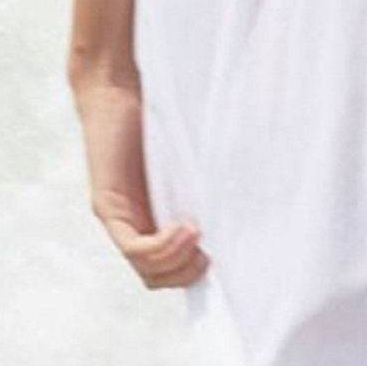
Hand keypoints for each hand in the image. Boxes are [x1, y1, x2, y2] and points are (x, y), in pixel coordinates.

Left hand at [70, 64, 209, 289]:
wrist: (119, 87)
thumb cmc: (161, 118)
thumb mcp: (191, 162)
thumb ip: (208, 185)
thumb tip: (259, 202)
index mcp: (155, 219)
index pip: (173, 269)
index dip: (196, 274)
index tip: (226, 261)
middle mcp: (133, 225)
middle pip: (160, 278)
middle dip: (189, 275)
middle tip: (213, 253)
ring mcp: (117, 220)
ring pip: (147, 269)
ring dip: (178, 262)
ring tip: (200, 238)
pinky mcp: (106, 207)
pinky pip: (134, 247)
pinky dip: (163, 247)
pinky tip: (186, 229)